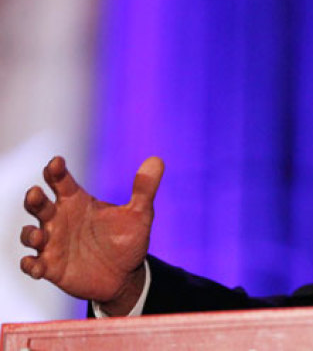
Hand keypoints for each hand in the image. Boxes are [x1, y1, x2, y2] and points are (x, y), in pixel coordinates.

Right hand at [20, 156, 163, 315]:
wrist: (125, 275)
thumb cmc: (127, 239)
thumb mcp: (140, 214)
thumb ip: (144, 189)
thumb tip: (157, 160)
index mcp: (77, 201)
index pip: (61, 181)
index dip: (56, 171)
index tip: (56, 163)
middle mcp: (61, 219)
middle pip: (39, 204)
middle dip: (34, 198)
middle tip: (36, 193)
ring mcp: (53, 244)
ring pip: (30, 234)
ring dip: (30, 233)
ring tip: (39, 235)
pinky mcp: (51, 267)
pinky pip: (33, 265)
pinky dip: (31, 265)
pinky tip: (36, 265)